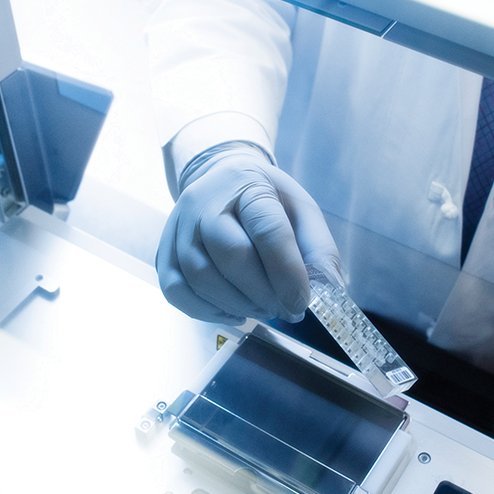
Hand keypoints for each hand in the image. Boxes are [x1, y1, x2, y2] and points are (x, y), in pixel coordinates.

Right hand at [156, 146, 339, 323]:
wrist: (221, 182)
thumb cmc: (265, 199)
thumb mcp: (301, 211)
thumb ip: (318, 249)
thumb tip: (328, 290)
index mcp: (247, 184)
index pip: (268, 231)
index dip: (288, 274)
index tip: (302, 302)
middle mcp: (205, 202)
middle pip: (230, 256)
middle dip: (263, 292)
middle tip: (284, 308)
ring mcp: (179, 228)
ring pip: (201, 277)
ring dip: (238, 304)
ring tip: (263, 308)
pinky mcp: (164, 252)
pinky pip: (176, 291)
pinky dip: (206, 311)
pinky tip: (234, 312)